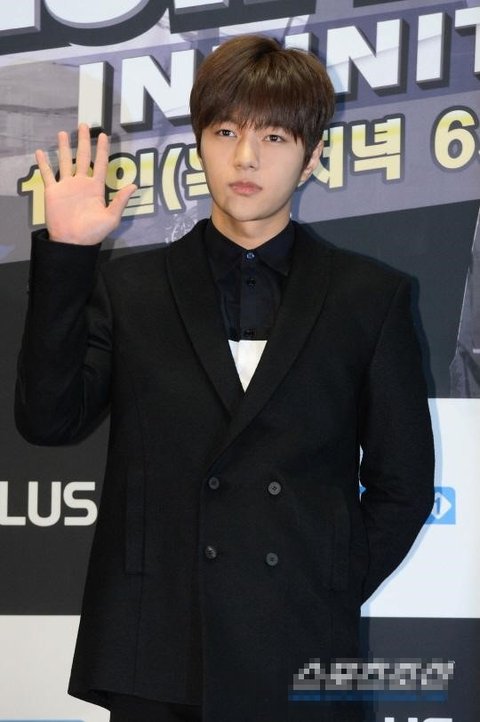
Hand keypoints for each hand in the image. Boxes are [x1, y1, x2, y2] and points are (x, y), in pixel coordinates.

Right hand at [35, 123, 136, 244]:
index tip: (103, 135)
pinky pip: (47, 174)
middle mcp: (81, 183)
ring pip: (65, 161)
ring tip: (63, 133)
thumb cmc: (93, 232)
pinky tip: (40, 151)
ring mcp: (67, 186)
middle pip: (83, 157)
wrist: (73, 242)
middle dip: (83, 141)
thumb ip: (121, 200)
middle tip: (84, 125)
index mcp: (96, 188)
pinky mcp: (53, 191)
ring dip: (63, 147)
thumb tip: (134, 185)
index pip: (101, 163)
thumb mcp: (112, 217)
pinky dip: (43, 163)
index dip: (102, 149)